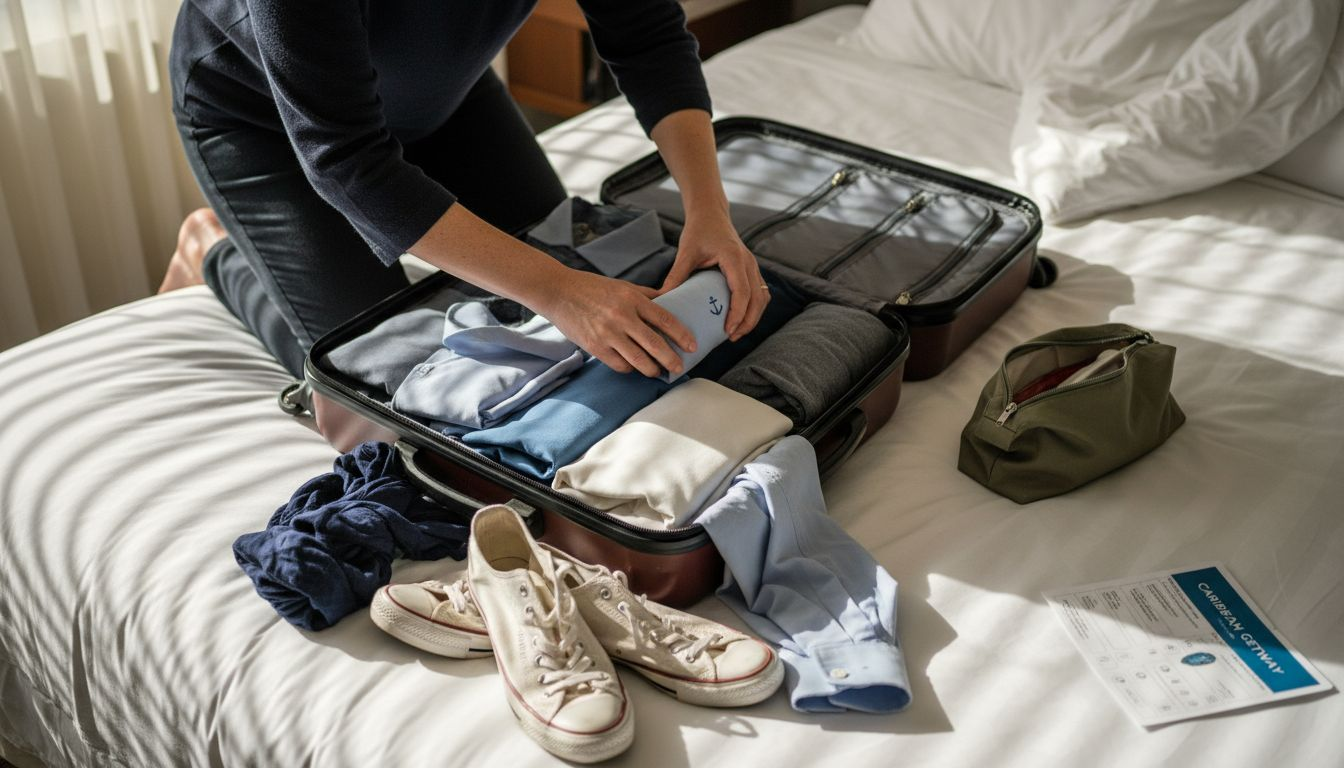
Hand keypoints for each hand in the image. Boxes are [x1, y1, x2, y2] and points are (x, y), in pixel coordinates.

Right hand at [536, 267, 696, 377]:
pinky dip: (629, 368)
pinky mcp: (595, 346)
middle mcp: (622, 316)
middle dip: (671, 359)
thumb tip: (670, 300)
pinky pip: (619, 365)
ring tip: (656, 371)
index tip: (692, 346)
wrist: (558, 292)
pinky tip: (633, 366)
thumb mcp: (622, 286)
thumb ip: (646, 295)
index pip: (665, 320)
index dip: (682, 335)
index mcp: (632, 298)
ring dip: (651, 369)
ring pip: (639, 360)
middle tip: (679, 367)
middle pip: (656, 344)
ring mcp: (608, 333)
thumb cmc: (591, 288)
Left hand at [660, 210, 768, 340]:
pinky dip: (754, 309)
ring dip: (753, 318)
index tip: (727, 330)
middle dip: (747, 322)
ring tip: (736, 333)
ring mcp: (753, 266)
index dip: (737, 313)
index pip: (742, 291)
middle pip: (757, 298)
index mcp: (734, 258)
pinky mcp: (752, 269)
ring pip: (762, 297)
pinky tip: (741, 320)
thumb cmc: (698, 231)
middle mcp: (748, 262)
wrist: (711, 214)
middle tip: (731, 338)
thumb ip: (676, 276)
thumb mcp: (685, 253)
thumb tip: (661, 300)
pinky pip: (760, 292)